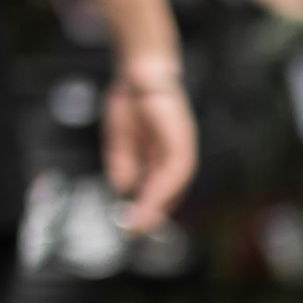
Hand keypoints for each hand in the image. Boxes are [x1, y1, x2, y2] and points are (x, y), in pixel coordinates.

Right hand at [103, 53, 198, 234]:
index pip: (160, 188)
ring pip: (175, 184)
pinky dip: (165, 187)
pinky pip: (176, 169)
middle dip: (152, 213)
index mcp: (163, 155)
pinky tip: (152, 200)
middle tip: (135, 232)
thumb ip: (124, 164)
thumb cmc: (131, 100)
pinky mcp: (181, 138)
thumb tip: (123, 188)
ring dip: (158, 206)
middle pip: (170, 191)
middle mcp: (177, 153)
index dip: (148, 207)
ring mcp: (181, 145)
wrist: (138, 70)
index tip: (133, 226)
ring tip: (141, 223)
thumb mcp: (121, 139)